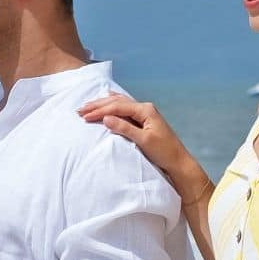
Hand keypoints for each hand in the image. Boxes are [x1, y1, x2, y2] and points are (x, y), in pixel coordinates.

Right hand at [77, 93, 204, 202]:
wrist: (178, 162)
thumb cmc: (164, 152)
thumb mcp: (143, 140)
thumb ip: (125, 128)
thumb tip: (106, 118)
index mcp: (146, 110)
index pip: (118, 107)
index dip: (100, 111)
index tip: (85, 117)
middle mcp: (145, 108)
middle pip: (117, 102)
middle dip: (98, 105)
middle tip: (80, 109)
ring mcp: (145, 113)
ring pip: (120, 104)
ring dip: (103, 104)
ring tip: (88, 106)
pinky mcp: (143, 121)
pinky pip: (124, 108)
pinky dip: (113, 104)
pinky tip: (109, 98)